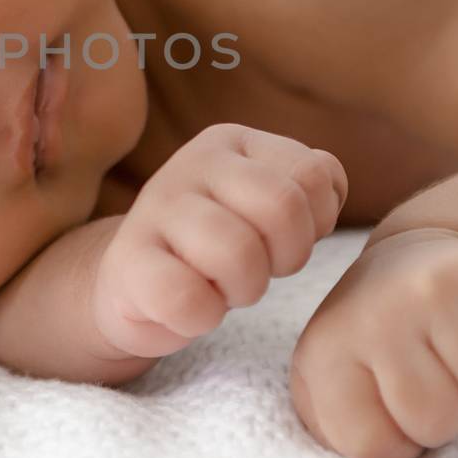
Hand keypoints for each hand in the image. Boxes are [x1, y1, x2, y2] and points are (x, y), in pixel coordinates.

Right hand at [91, 123, 347, 359]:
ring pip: (239, 253)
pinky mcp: (127, 261)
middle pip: (283, 207)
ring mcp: (154, 209)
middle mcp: (191, 163)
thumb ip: (306, 186)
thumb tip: (330, 187)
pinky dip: (203, 316)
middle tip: (260, 269)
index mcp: (232, 141)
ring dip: (245, 288)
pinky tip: (192, 308)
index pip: (313, 173)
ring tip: (224, 286)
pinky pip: (188, 299)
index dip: (315, 223)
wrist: (133, 282)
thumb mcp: (266, 204)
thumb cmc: (217, 245)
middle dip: (287, 256)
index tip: (284, 240)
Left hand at [288, 227, 457, 457]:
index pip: (375, 446)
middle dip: (445, 413)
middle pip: (438, 419)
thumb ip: (341, 433)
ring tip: (455, 349)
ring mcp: (429, 288)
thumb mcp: (333, 389)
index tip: (389, 403)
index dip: (396, 440)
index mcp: (326, 353)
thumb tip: (376, 452)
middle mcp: (374, 315)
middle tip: (432, 375)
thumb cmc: (376, 346)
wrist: (409, 264)